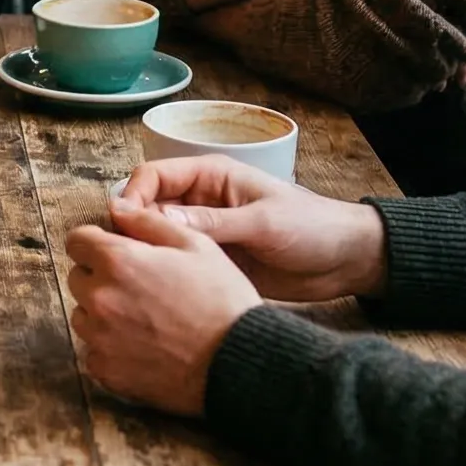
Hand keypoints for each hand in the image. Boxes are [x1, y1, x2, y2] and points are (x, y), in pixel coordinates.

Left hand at [67, 205, 259, 415]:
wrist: (237, 361)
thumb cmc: (222, 300)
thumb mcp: (195, 245)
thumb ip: (148, 222)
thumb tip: (116, 208)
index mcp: (118, 261)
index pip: (77, 241)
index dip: (97, 243)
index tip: (114, 251)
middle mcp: (100, 298)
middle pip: (79, 278)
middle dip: (101, 277)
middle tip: (139, 287)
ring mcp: (100, 338)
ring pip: (83, 315)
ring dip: (103, 313)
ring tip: (144, 318)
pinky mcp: (106, 371)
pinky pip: (94, 351)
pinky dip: (111, 348)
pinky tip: (144, 346)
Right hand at [112, 156, 388, 301]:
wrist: (345, 260)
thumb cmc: (310, 228)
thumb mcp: (262, 222)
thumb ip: (213, 223)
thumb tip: (157, 220)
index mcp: (211, 177)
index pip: (154, 175)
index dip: (133, 196)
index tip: (122, 225)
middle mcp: (200, 201)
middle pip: (148, 206)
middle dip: (130, 227)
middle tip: (121, 256)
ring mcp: (205, 232)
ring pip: (158, 237)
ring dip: (143, 251)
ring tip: (131, 276)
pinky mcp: (212, 260)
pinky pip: (177, 261)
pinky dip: (162, 271)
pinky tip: (151, 290)